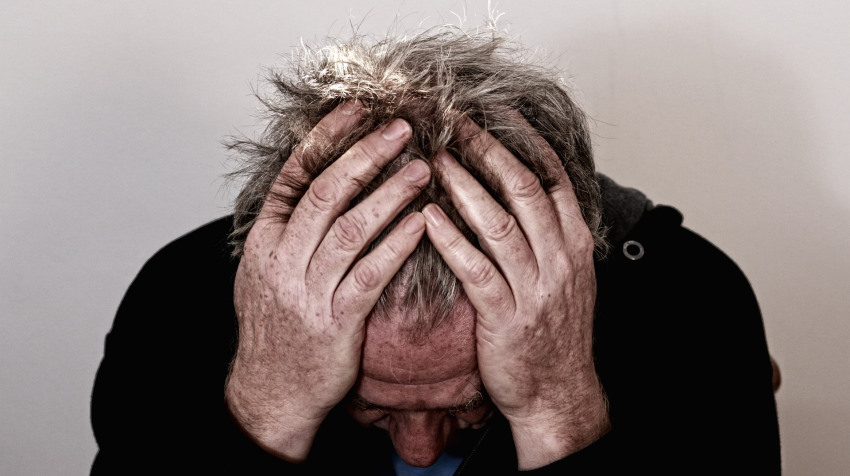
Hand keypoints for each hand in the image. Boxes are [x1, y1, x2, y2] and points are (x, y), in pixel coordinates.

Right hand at [225, 102, 429, 460]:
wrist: (271, 391)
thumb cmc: (276, 329)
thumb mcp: (262, 273)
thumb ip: (286, 230)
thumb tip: (311, 182)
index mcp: (264, 241)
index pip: (294, 175)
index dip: (326, 138)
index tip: (356, 109)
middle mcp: (282, 260)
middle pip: (326, 193)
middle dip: (365, 155)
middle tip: (402, 128)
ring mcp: (308, 290)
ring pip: (351, 229)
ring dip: (390, 194)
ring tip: (422, 168)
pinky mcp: (337, 321)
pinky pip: (371, 275)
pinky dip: (397, 245)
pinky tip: (423, 222)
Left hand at [422, 118, 609, 468]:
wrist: (557, 391)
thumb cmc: (553, 331)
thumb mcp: (566, 276)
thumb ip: (549, 233)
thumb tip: (522, 187)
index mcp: (575, 244)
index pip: (554, 178)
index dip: (525, 141)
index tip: (497, 112)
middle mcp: (559, 260)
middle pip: (525, 190)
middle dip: (490, 150)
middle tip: (456, 122)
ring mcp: (534, 288)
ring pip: (499, 223)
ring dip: (464, 186)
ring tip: (434, 158)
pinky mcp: (505, 316)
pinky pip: (475, 269)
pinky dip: (451, 240)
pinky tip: (427, 216)